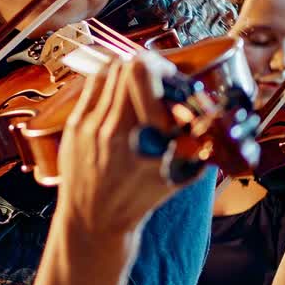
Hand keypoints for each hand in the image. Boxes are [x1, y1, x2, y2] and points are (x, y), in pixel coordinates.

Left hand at [54, 52, 188, 235]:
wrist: (95, 218)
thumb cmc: (139, 197)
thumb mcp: (178, 173)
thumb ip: (196, 141)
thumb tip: (211, 107)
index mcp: (145, 140)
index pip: (143, 74)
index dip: (161, 66)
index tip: (170, 74)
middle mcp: (113, 129)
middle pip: (126, 67)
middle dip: (146, 66)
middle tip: (156, 76)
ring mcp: (89, 126)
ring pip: (108, 72)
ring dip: (127, 72)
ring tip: (138, 85)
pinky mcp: (73, 126)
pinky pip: (92, 87)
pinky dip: (108, 83)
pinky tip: (118, 95)